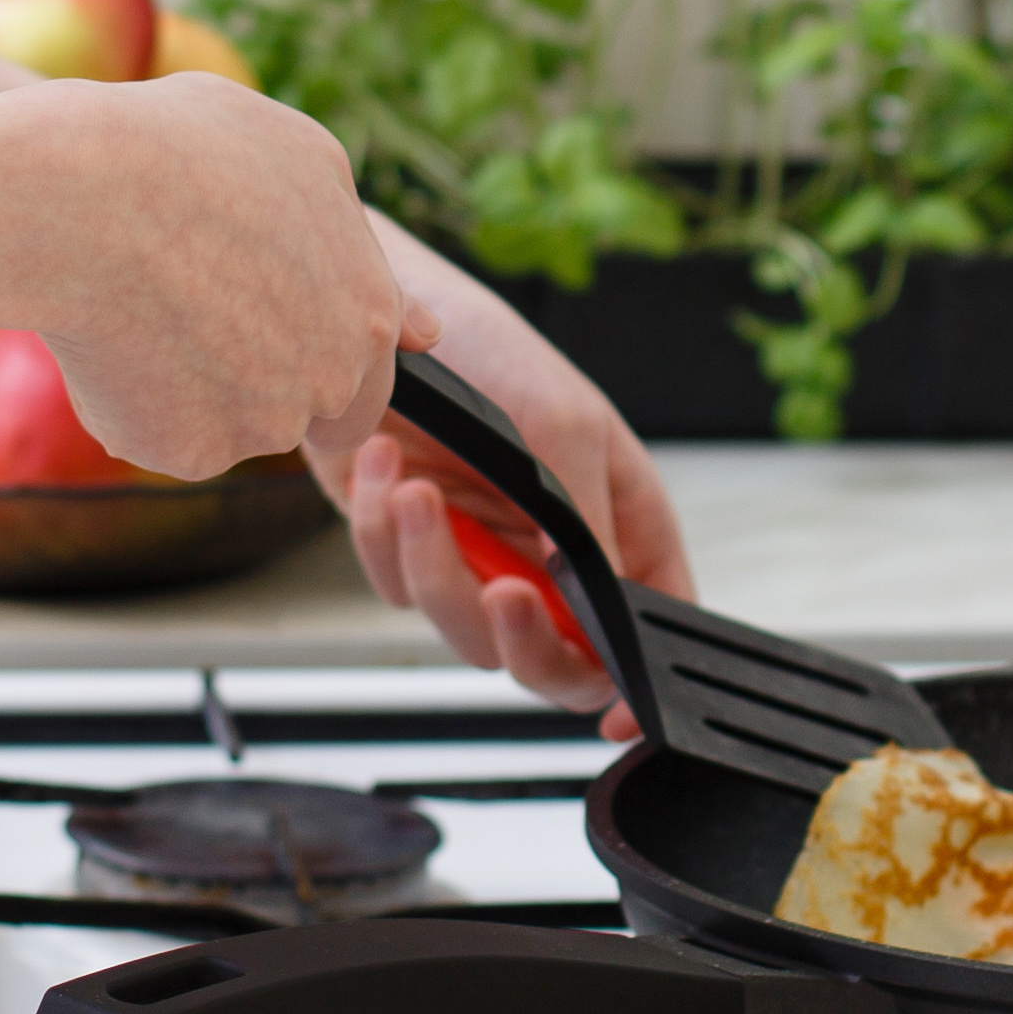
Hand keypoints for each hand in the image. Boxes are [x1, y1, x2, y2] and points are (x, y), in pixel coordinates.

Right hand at [19, 77, 423, 477]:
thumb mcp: (303, 161)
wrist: (83, 197)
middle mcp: (332, 379)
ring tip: (139, 303)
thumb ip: (360, 247)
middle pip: (302, 411)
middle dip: (257, 382)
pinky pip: (162, 438)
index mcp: (369, 311)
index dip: (311, 354)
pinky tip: (108, 340)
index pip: (369, 381)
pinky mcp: (192, 453)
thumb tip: (425, 329)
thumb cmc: (187, 152)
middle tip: (190, 316)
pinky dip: (134, 406)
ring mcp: (263, 424)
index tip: (258, 325)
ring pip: (228, 425)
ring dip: (192, 388)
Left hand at [327, 226, 690, 731]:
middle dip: (527, 636)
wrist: (364, 304)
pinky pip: (397, 584)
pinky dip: (386, 531)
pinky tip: (383, 464)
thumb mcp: (560, 418)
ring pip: (466, 629)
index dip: (639, 675)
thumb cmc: (482, 342)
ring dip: (436, 565)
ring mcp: (476, 548)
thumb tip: (595, 603)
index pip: (648, 617)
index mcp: (614, 512)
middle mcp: (548, 544)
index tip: (618, 709)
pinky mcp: (406, 542)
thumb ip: (586, 519)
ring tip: (416, 490)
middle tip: (503, 594)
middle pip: (556, 652)